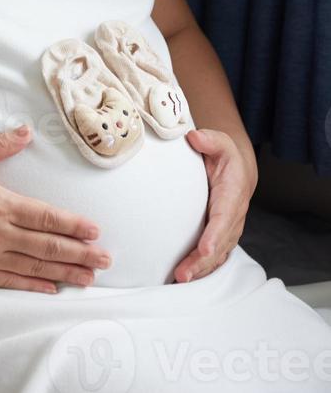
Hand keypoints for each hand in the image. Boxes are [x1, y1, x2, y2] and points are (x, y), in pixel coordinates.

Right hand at [0, 126, 112, 293]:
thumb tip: (27, 132)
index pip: (44, 216)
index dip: (73, 225)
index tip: (95, 231)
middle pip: (46, 246)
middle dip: (79, 253)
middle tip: (105, 260)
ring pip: (33, 267)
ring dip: (64, 272)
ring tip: (89, 277)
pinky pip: (9, 281)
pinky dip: (33, 285)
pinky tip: (52, 288)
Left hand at [172, 128, 256, 283]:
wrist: (238, 171)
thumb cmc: (225, 157)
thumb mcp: (219, 142)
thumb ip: (209, 140)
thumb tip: (194, 138)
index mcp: (232, 195)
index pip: (224, 218)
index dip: (215, 235)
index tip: (206, 248)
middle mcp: (233, 218)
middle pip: (219, 245)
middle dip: (202, 262)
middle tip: (183, 274)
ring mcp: (228, 231)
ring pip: (216, 256)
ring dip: (199, 270)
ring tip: (179, 280)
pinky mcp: (221, 238)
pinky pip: (213, 258)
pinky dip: (201, 270)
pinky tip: (185, 279)